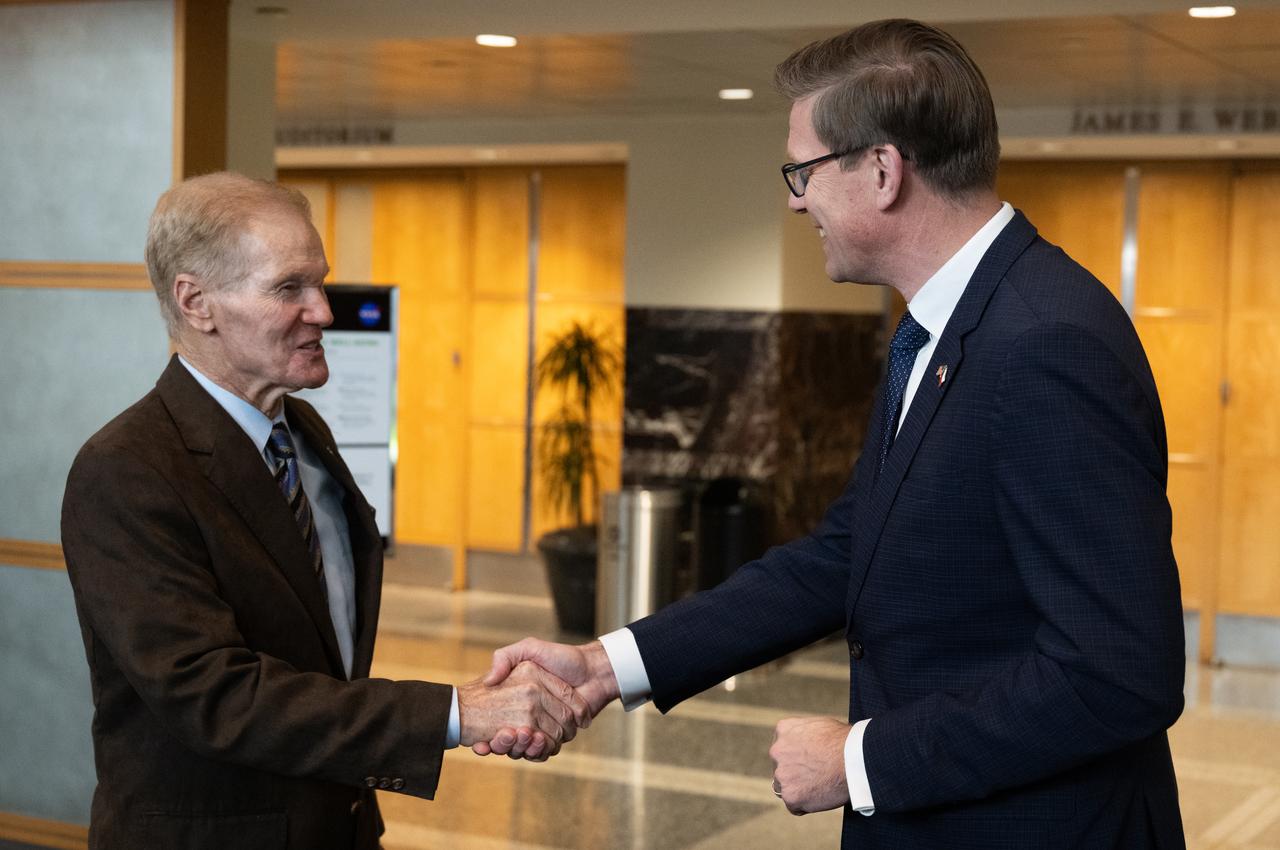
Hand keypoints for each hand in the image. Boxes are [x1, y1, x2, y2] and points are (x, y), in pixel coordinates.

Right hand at [457, 661, 589, 760]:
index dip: (491, 730)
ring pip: (524, 746)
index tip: (482, 738)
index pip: (496, 719)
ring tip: (520, 737)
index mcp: (517, 696)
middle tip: (501, 737)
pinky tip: (536, 744)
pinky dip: (538, 752)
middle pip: (509, 737)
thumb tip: (489, 680)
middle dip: (504, 742)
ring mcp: (541, 725)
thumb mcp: (529, 648)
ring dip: (520, 748)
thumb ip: (506, 656)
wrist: (594, 671)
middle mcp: (527, 712)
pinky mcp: (556, 736)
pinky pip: (542, 751)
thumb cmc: (562, 657)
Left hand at [769, 716, 851, 814]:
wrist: (854, 758)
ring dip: (799, 790)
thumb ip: (805, 735)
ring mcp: (782, 774)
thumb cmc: (845, 741)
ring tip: (821, 787)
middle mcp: (777, 751)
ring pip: (786, 787)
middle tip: (815, 777)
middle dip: (795, 774)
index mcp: (784, 730)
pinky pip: (794, 806)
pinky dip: (806, 805)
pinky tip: (821, 796)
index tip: (809, 763)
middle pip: (781, 768)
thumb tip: (808, 743)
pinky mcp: (791, 795)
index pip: (783, 748)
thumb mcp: (819, 726)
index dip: (797, 758)